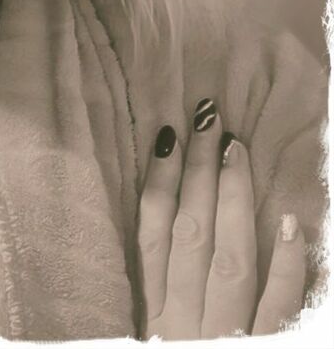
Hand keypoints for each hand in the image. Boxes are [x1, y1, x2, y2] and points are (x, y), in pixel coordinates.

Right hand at [138, 99, 305, 338]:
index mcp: (154, 315)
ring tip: (237, 148)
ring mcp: (223, 337)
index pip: (152, 233)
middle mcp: (184, 320)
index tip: (168, 135)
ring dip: (233, 200)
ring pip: (227, 256)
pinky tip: (295, 225)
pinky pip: (275, 310)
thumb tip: (157, 225)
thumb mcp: (147, 341)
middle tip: (207, 117)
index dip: (159, 181)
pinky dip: (287, 269)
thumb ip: (154, 290)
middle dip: (198, 172)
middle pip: (189, 232)